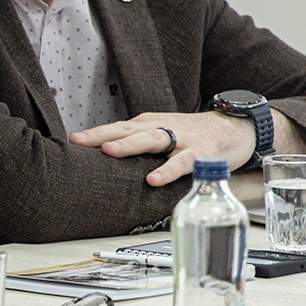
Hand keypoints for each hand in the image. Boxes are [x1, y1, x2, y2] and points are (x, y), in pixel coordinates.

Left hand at [70, 110, 261, 186]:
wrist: (235, 126)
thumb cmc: (191, 134)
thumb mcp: (161, 133)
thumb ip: (137, 144)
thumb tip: (104, 159)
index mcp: (147, 125)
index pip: (115, 128)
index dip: (93, 134)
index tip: (70, 141)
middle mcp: (160, 128)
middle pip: (127, 130)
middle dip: (101, 135)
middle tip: (79, 141)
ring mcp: (181, 139)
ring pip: (152, 140)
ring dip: (130, 145)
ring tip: (110, 152)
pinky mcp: (202, 153)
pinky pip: (183, 162)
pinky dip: (167, 170)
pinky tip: (153, 179)